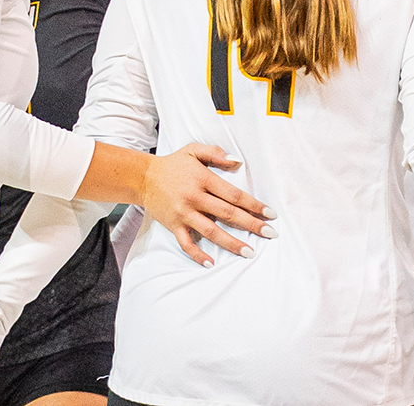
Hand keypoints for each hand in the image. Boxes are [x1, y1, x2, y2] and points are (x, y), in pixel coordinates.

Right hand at [141, 143, 275, 266]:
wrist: (143, 177)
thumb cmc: (173, 164)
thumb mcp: (194, 150)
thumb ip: (216, 153)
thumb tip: (238, 161)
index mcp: (203, 179)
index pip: (234, 195)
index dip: (254, 205)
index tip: (270, 214)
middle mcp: (195, 198)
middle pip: (228, 214)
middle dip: (251, 224)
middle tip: (270, 234)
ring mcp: (184, 214)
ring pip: (211, 231)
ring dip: (231, 243)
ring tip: (249, 252)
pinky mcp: (173, 225)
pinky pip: (186, 243)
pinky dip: (197, 254)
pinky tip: (211, 262)